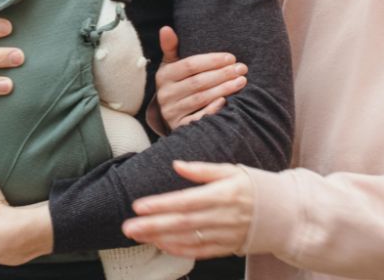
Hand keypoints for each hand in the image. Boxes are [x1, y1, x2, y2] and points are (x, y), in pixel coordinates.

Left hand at [122, 161, 253, 257]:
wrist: (287, 214)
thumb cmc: (255, 186)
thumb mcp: (231, 170)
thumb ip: (202, 170)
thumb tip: (176, 165)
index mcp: (223, 194)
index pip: (185, 201)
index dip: (161, 205)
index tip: (139, 205)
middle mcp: (223, 217)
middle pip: (182, 223)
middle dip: (153, 225)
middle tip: (129, 226)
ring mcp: (225, 235)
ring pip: (188, 239)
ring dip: (161, 238)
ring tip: (139, 235)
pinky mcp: (228, 248)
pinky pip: (200, 252)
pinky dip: (179, 250)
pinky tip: (161, 245)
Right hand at [155, 27, 247, 128]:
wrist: (170, 112)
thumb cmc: (176, 82)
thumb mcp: (171, 65)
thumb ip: (170, 47)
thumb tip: (165, 28)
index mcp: (163, 76)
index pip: (189, 65)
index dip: (211, 60)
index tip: (231, 57)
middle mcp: (165, 94)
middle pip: (197, 82)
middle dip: (222, 74)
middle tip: (242, 69)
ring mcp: (172, 112)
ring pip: (200, 98)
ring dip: (223, 89)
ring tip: (241, 81)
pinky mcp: (180, 127)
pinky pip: (198, 119)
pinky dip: (212, 110)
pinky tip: (227, 102)